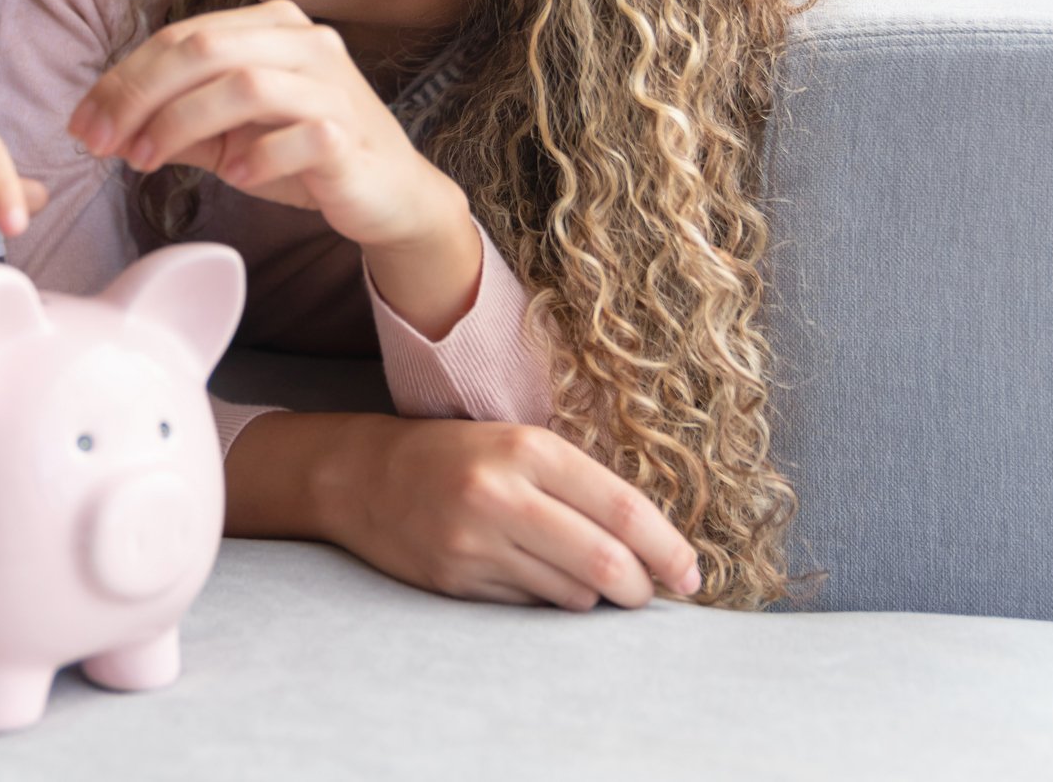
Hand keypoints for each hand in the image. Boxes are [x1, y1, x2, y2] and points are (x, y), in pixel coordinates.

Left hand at [68, 0, 447, 251]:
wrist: (389, 195)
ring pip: (243, 83)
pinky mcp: (350, 132)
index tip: (82, 123)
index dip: (123, 78)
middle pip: (202, 48)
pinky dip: (256, 156)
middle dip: (138, 95)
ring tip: (147, 162)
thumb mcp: (229, 134)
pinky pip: (296, 134)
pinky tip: (235, 177)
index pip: (181, 36)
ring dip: (181, 124)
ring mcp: (332, 84)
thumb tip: (105, 125)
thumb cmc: (305, 156)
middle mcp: (305, 42)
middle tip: (101, 142)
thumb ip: (176, 122)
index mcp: (271, 26)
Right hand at [323, 417, 701, 610]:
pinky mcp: (455, 580)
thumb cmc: (455, 454)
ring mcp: (475, 543)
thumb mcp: (518, 444)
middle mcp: (501, 495)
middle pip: (606, 564)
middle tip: (647, 592)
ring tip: (587, 580)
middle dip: (640, 589)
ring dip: (594, 598)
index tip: (691, 574)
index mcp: (528, 450)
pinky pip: (530, 607)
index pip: (624, 511)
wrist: (361, 474)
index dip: (669, 551)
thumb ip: (580, 486)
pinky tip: (536, 578)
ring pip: (572, 595)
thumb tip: (651, 546)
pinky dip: (548, 602)